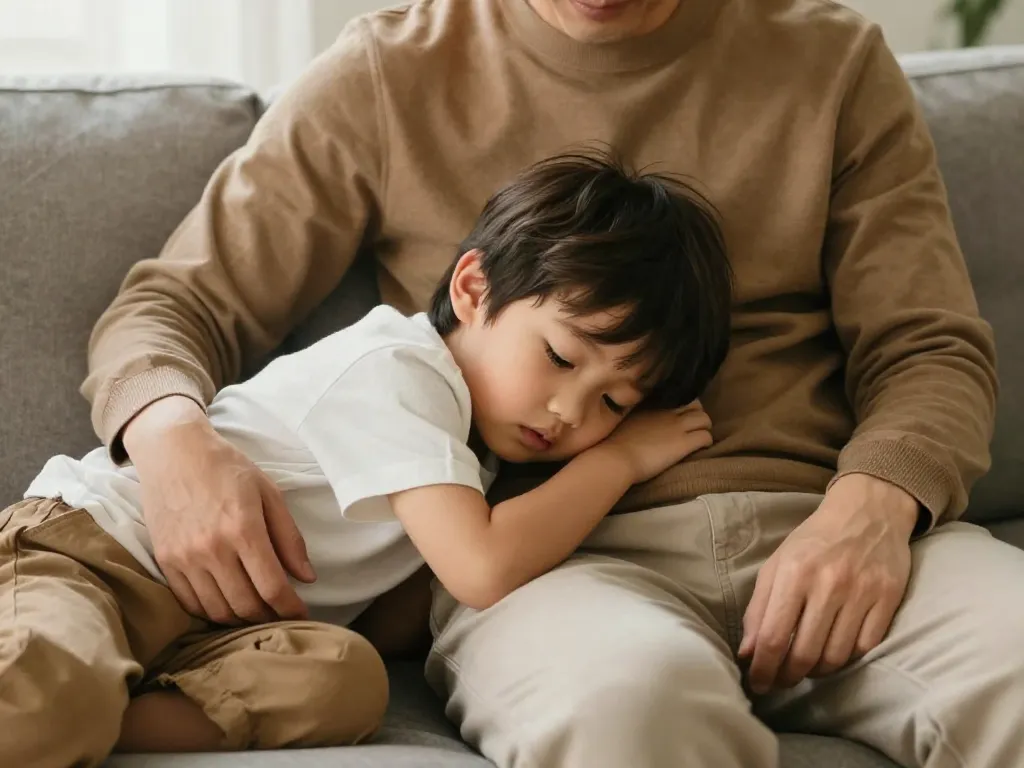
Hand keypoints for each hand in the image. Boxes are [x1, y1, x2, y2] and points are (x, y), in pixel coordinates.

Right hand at [123, 396, 315, 623]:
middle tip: (280, 614)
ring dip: (241, 619)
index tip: (301, 615)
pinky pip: (190, 603)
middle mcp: (212, 549)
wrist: (173, 452)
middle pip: (246, 605)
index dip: (291, 608)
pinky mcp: (165, 561)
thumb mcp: (269, 492)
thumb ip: (289, 537)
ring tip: (256, 611)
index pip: (272, 587)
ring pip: (217, 610)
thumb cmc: (226, 468)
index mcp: (243, 530)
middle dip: (269, 617)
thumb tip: (306, 578)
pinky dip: (212, 611)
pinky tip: (227, 603)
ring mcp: (184, 558)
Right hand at [602, 401, 712, 483]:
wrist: (615, 458)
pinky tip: (701, 449)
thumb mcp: (622, 419)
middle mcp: (666, 411)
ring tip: (699, 437)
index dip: (681, 404)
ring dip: (704, 428)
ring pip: (705, 419)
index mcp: (651, 404)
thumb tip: (637, 417)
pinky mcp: (684, 443)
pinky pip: (706, 437)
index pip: (675, 395)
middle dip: (697, 413)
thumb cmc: (611, 443)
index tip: (679, 413)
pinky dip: (706, 442)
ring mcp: (677, 426)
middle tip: (693, 425)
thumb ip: (634, 414)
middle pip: (695, 404)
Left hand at [739, 473, 918, 693]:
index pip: (773, 636)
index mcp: (793, 573)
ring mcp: (861, 593)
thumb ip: (759, 608)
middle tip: (780, 681)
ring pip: (836, 657)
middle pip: (804, 653)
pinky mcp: (888, 599)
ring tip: (805, 668)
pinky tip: (834, 653)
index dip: (762, 669)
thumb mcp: (777, 564)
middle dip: (788, 677)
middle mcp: (827, 584)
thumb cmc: (814, 541)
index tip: (757, 684)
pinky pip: (865, 648)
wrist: (867, 512)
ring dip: (816, 672)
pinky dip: (847, 659)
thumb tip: (747, 653)